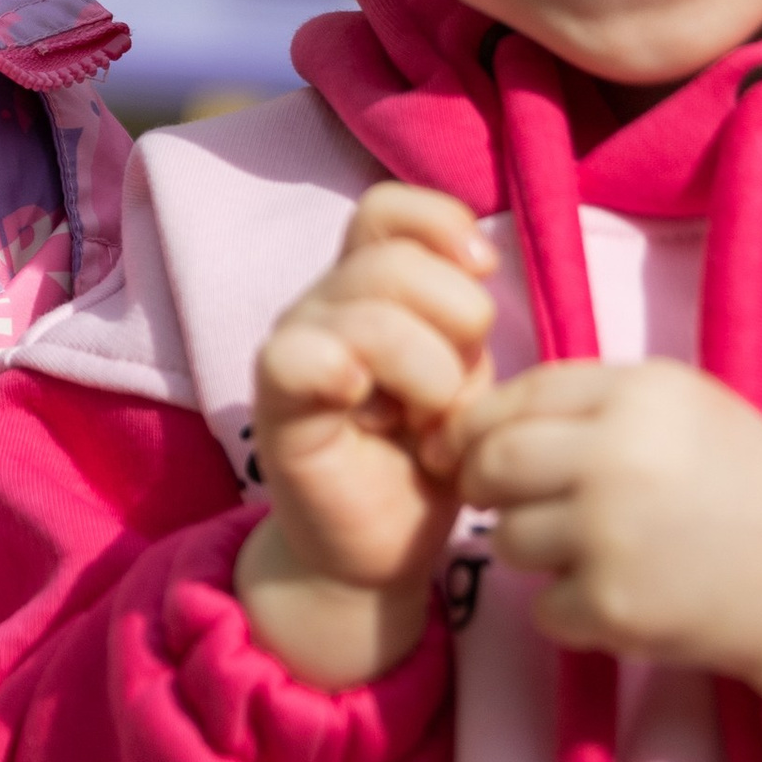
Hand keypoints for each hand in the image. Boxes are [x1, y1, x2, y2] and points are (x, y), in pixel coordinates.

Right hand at [239, 183, 497, 690]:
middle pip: (394, 262)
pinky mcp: (277, 406)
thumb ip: (461, 318)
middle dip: (456, 323)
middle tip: (455, 392)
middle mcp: (321, 305)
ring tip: (427, 423)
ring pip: (369, 312)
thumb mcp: (464, 377)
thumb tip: (478, 261)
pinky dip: (349, 373)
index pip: (388, 210)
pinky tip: (371, 414)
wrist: (377, 551)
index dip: (441, 226)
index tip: (483, 275)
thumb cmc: (423, 459)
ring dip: (428, 374)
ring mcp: (294, 350)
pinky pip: (302, 357)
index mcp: (367, 288)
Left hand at [451, 358, 761, 712]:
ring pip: (508, 539)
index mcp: (642, 393)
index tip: (470, 447)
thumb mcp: (685, 411)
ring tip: (594, 551)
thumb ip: (594, 402)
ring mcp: (612, 532)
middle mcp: (620, 455)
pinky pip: (542, 608)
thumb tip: (482, 422)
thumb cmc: (746, 489)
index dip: (481, 423)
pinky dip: (570, 612)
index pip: (522, 394)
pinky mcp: (612, 605)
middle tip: (498, 500)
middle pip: (494, 462)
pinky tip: (624, 597)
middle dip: (482, 482)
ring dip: (533, 551)